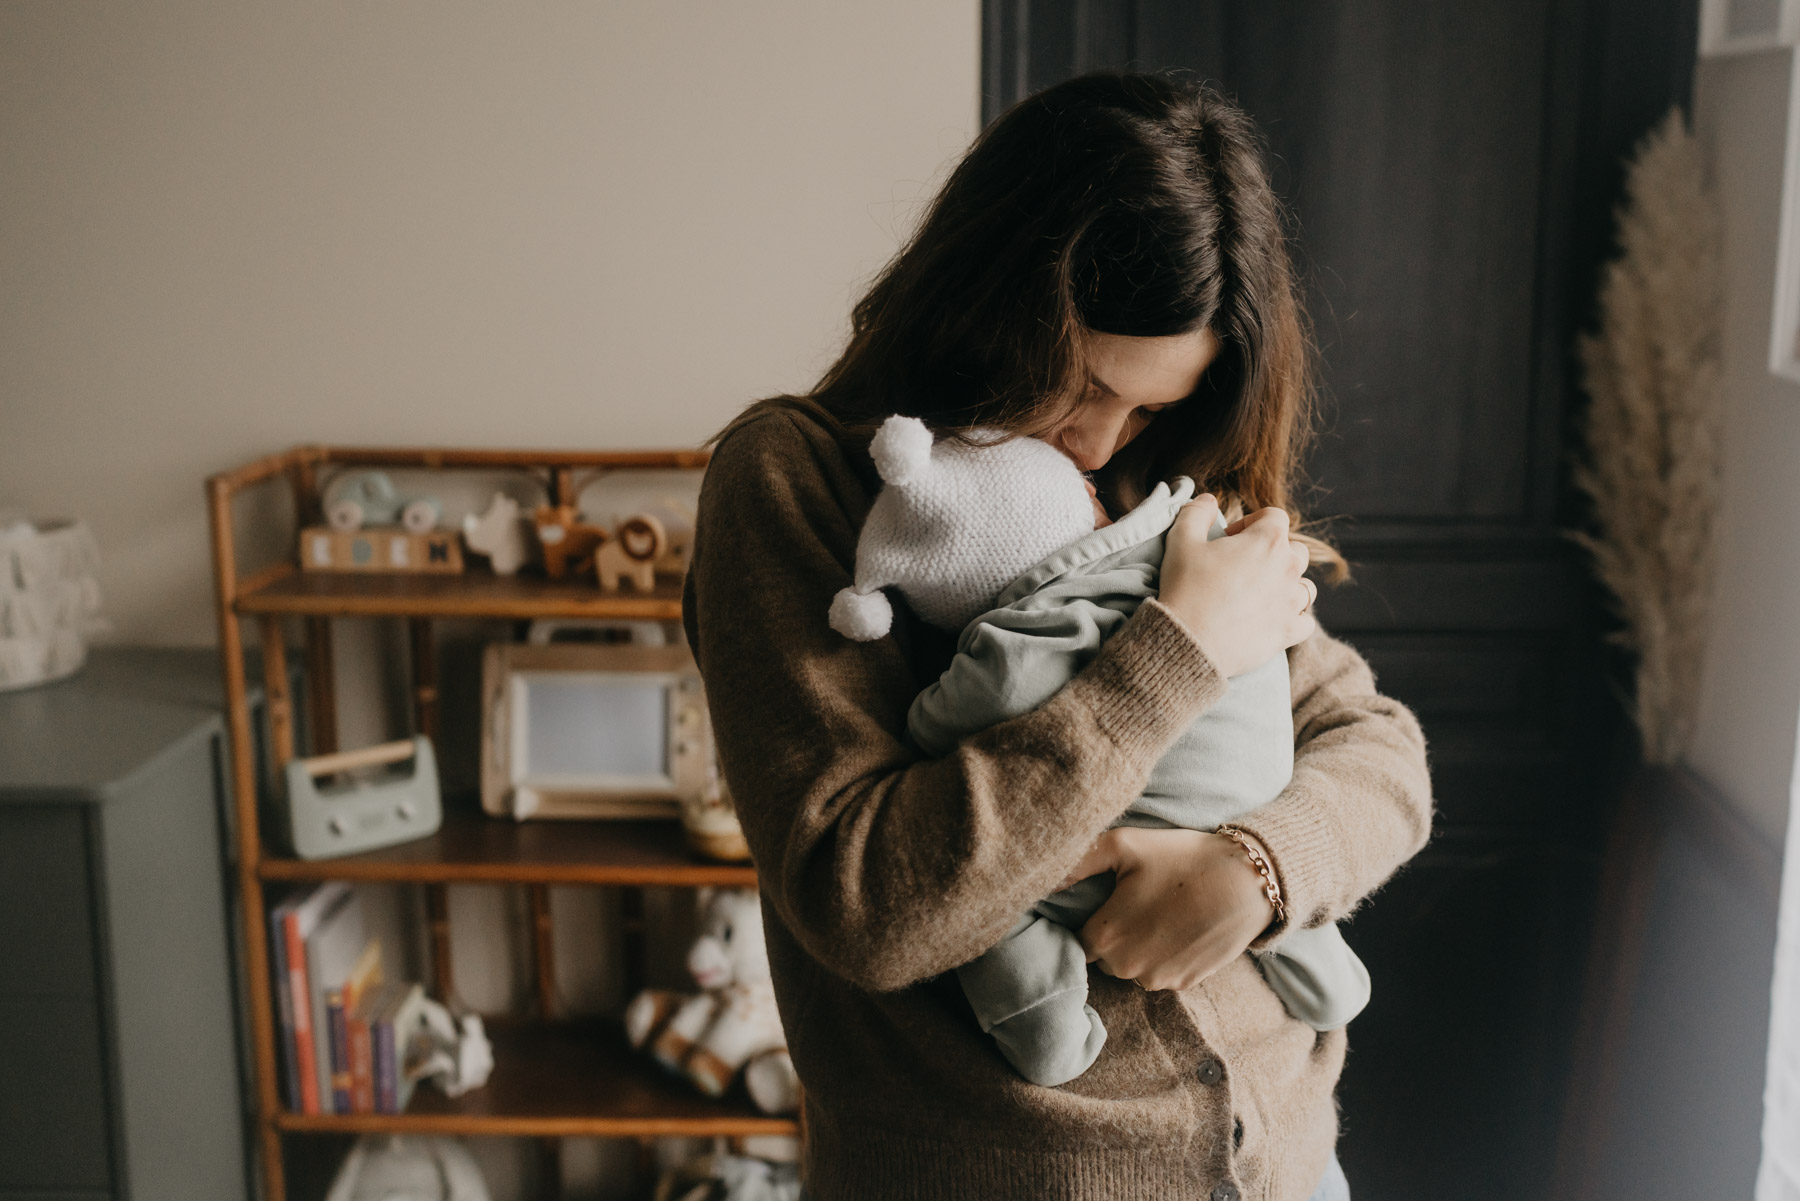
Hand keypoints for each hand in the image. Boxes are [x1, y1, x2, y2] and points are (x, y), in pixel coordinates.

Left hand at [1060, 826, 1276, 991]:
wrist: (1247, 882)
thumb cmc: (1182, 859)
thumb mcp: (1125, 845)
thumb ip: (1078, 861)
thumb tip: (1043, 878)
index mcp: (1105, 937)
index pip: (1078, 939)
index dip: (1092, 917)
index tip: (1107, 901)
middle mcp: (1126, 967)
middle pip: (1104, 955)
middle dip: (1115, 932)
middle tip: (1138, 899)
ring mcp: (1158, 979)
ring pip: (1132, 965)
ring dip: (1140, 945)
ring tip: (1162, 910)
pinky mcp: (1185, 984)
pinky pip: (1161, 971)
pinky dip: (1166, 954)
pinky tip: (1181, 926)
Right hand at [1157, 494, 1315, 678]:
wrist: (1189, 642)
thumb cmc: (1185, 588)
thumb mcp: (1181, 540)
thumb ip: (1196, 512)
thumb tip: (1208, 500)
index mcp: (1267, 540)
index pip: (1275, 516)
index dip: (1252, 521)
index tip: (1230, 537)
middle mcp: (1288, 568)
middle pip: (1296, 550)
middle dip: (1274, 553)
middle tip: (1244, 566)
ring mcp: (1292, 602)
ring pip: (1306, 586)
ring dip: (1288, 585)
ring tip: (1261, 594)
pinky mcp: (1289, 631)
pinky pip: (1306, 621)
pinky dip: (1294, 618)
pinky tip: (1273, 619)